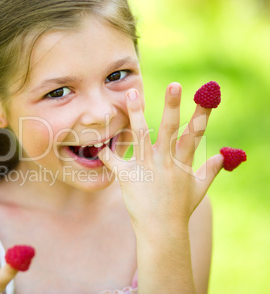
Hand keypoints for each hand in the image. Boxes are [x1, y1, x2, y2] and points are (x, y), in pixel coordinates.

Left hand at [99, 83, 222, 233]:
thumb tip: (223, 157)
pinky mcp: (128, 176)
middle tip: (174, 85)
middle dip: (172, 107)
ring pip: (140, 136)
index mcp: (182, 162)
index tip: (206, 96)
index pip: (195, 134)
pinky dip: (106, 152)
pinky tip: (98, 143)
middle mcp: (165, 161)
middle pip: (169, 129)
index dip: (201, 114)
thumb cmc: (180, 209)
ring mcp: (146, 168)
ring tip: (130, 93)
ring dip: (136, 114)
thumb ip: (209, 170)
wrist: (161, 230)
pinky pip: (114, 160)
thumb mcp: (199, 189)